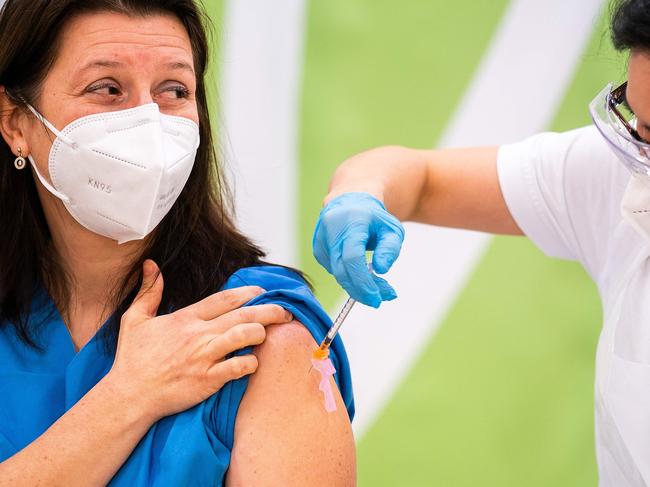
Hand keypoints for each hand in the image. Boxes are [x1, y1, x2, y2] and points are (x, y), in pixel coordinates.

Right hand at [107, 260, 291, 421]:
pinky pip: (238, 368)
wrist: (129, 396)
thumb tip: (151, 265)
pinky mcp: (207, 380)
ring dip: (261, 333)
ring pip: (244, 337)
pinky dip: (250, 363)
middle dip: (269, 310)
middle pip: (243, 315)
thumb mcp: (135, 319)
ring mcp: (204, 357)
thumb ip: (149, 291)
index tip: (263, 292)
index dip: (248, 293)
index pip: (225, 299)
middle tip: (285, 311)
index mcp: (185, 318)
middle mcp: (198, 335)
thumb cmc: (132, 359)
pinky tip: (253, 362)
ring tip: (269, 334)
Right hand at [312, 192, 404, 307]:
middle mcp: (331, 229)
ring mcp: (321, 239)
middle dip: (361, 290)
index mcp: (351, 221)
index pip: (352, 257)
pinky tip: (361, 273)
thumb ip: (390, 249)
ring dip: (357, 286)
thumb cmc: (374, 218)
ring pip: (337, 274)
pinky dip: (348, 278)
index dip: (363, 281)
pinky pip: (334, 271)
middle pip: (342, 270)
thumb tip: (381, 269)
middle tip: (380, 299)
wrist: (351, 201)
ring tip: (377, 285)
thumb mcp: (392, 230)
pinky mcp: (318, 249)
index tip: (377, 297)